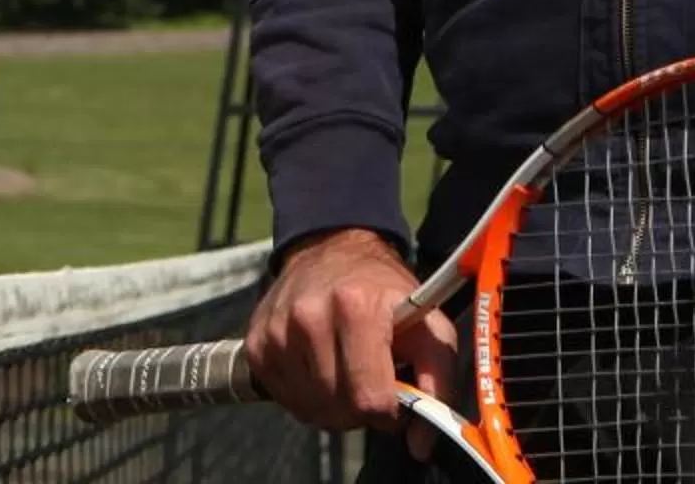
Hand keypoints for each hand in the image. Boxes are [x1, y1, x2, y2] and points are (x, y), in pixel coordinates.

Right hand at [245, 228, 458, 452]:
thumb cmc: (384, 292)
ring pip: (311, 409)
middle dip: (361, 410)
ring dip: (333, 406)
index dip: (388, 412)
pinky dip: (307, 398)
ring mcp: (278, 330)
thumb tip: (421, 443)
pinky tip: (320, 371)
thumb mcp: (428, 325)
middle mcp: (309, 316)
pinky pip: (286, 400)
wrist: (331, 250)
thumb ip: (437, 382)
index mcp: (356, 307)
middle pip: (339, 408)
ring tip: (345, 375)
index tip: (393, 398)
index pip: (369, 398)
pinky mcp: (257, 343)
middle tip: (370, 384)